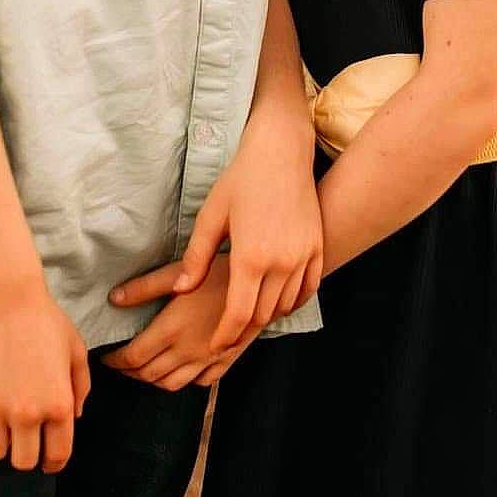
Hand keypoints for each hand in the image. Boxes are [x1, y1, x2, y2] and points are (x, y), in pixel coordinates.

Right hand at [0, 277, 88, 470]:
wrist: (5, 298)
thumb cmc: (44, 320)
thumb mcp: (76, 350)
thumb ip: (80, 387)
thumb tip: (74, 417)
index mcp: (59, 404)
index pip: (58, 454)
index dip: (54, 461)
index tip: (48, 459)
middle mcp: (28, 413)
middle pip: (24, 462)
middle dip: (27, 454)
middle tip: (24, 440)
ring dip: (0, 442)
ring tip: (1, 424)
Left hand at [101, 256, 257, 390]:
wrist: (264, 282)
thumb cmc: (220, 270)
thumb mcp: (178, 273)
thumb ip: (144, 287)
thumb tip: (114, 298)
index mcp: (171, 330)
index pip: (133, 358)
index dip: (115, 360)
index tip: (106, 356)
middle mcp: (187, 351)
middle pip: (148, 375)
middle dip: (129, 372)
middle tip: (120, 362)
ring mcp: (208, 359)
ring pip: (171, 384)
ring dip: (152, 380)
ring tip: (144, 367)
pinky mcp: (227, 360)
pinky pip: (200, 382)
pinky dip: (185, 380)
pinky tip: (180, 367)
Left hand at [114, 119, 322, 350]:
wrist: (281, 152)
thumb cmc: (241, 180)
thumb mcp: (211, 217)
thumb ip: (196, 258)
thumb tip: (180, 289)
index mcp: (250, 257)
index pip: (238, 314)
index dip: (225, 335)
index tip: (215, 344)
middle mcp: (281, 262)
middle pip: (261, 315)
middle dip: (242, 328)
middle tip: (227, 333)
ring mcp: (303, 256)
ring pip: (285, 305)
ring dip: (266, 315)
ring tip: (249, 315)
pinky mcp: (316, 249)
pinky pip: (307, 290)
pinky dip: (292, 301)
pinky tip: (277, 299)